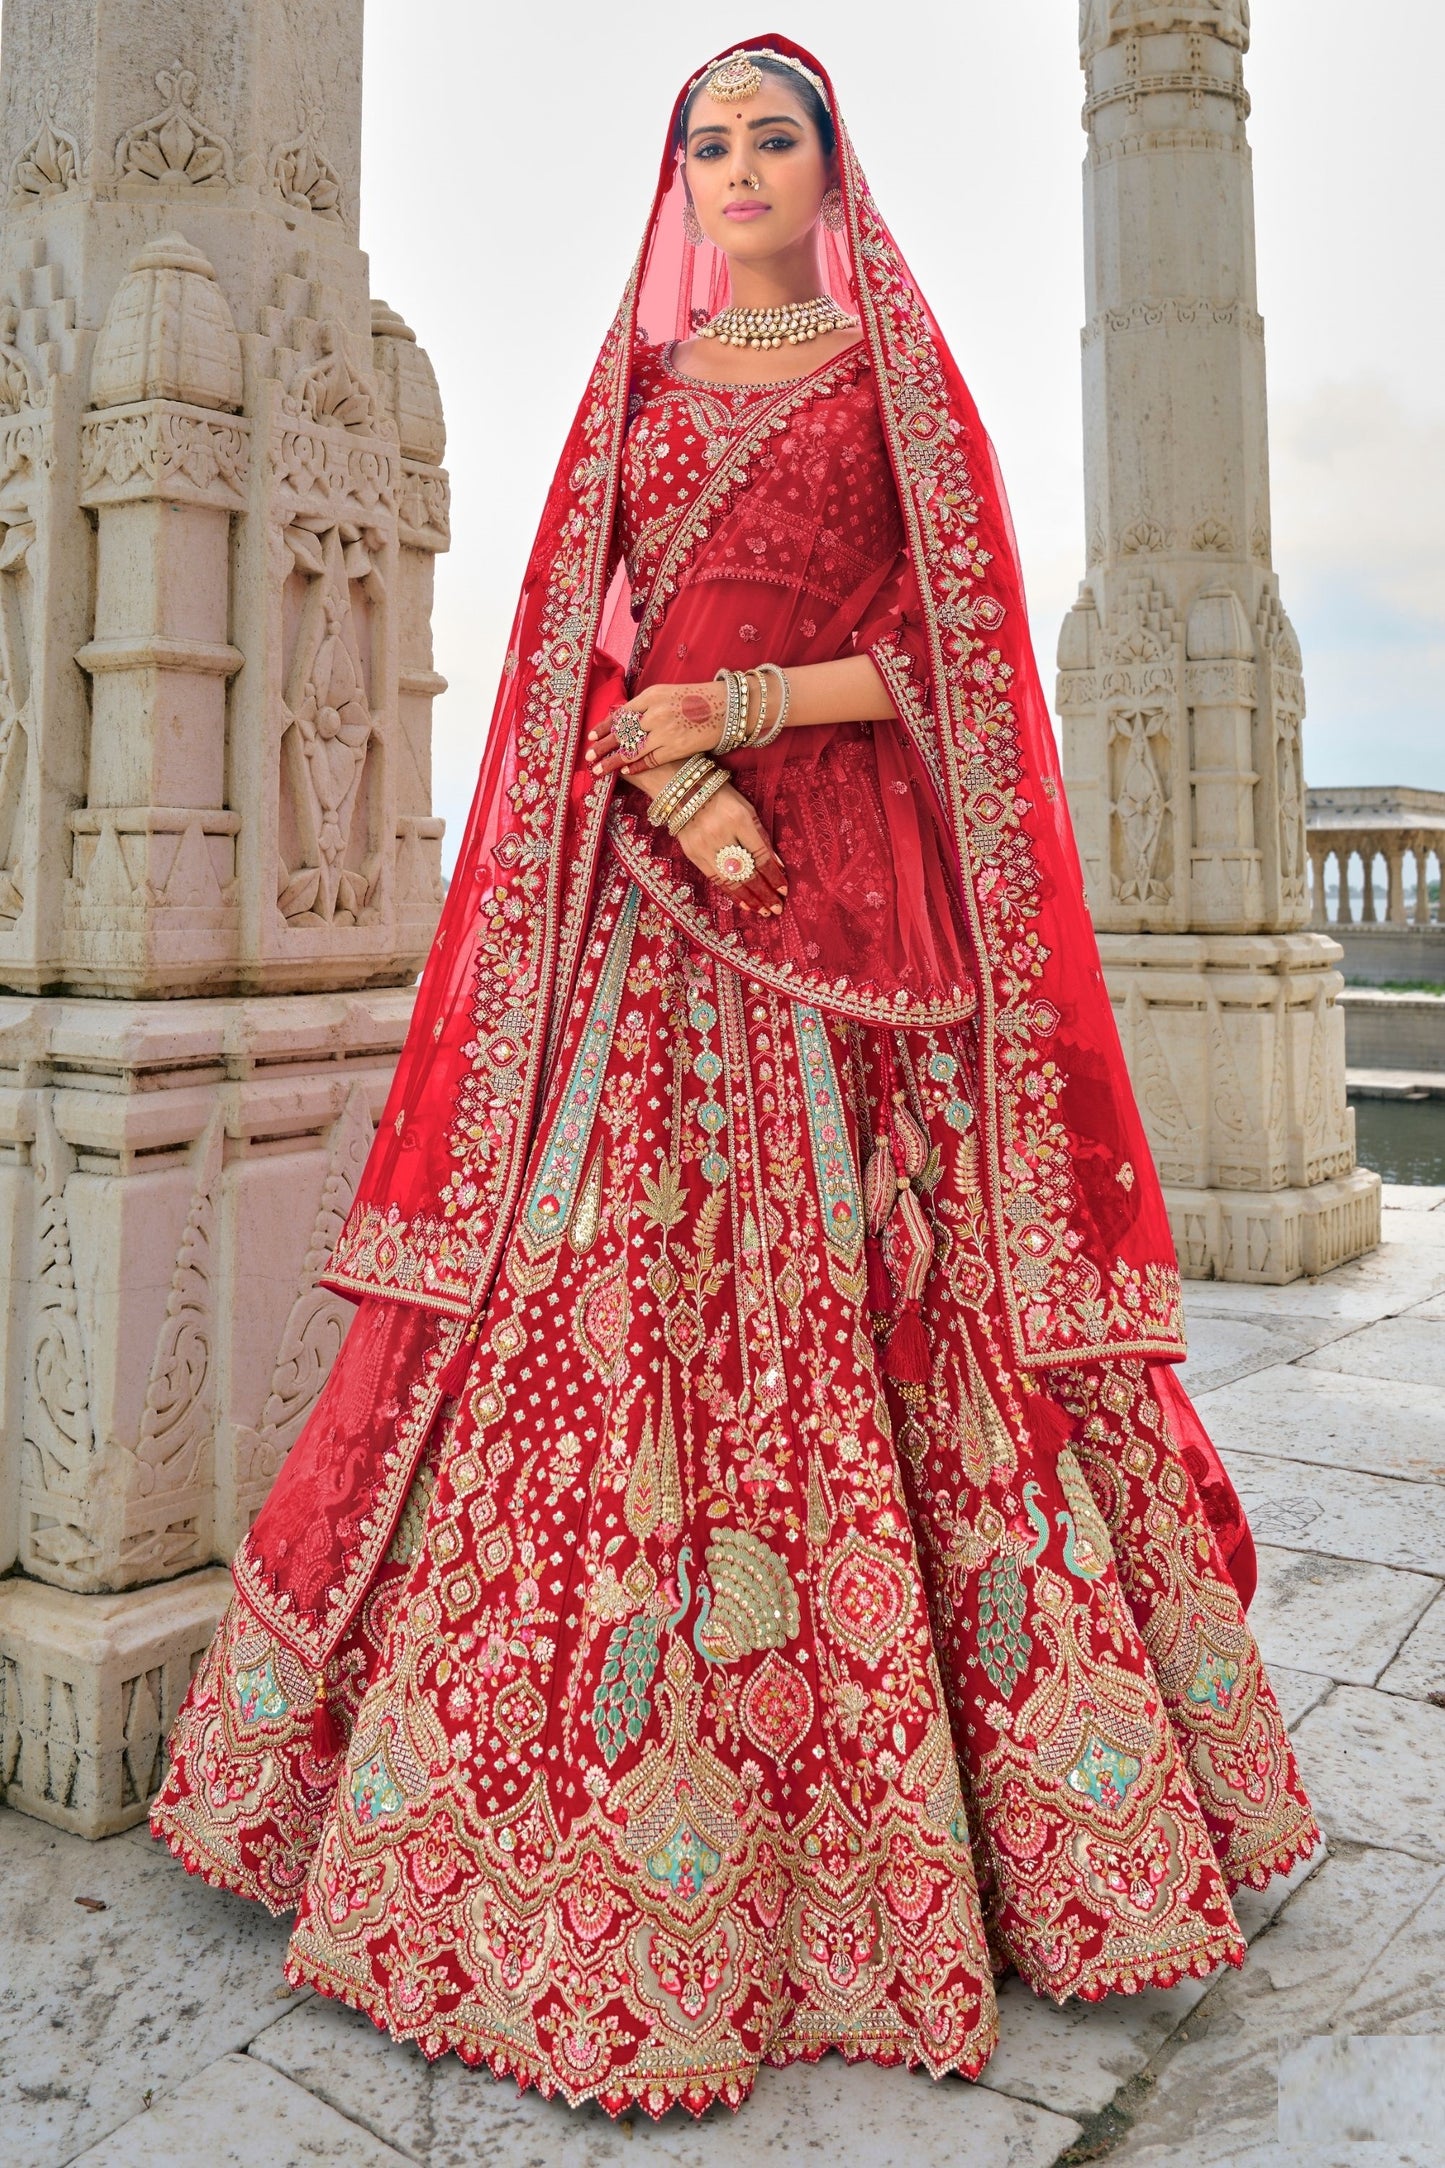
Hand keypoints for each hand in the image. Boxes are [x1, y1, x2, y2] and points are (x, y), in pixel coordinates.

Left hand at [586, 680, 726, 776]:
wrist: (727, 708)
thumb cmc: (697, 700)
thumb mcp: (668, 694)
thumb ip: (646, 706)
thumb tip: (622, 719)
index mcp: (651, 696)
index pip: (621, 714)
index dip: (604, 727)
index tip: (591, 736)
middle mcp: (655, 713)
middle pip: (621, 733)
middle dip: (603, 746)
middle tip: (588, 755)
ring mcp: (664, 732)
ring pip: (631, 749)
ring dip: (612, 761)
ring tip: (599, 769)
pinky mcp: (675, 748)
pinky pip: (649, 760)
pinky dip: (636, 766)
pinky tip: (625, 770)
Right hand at [673, 782, 787, 915]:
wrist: (682, 790)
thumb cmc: (722, 797)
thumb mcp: (746, 808)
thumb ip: (759, 835)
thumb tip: (775, 864)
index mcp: (739, 818)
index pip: (760, 855)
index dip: (773, 875)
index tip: (784, 889)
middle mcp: (721, 834)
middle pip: (746, 871)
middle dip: (764, 893)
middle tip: (776, 908)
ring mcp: (704, 845)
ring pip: (730, 879)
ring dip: (749, 898)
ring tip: (762, 910)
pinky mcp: (692, 853)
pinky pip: (715, 878)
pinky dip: (730, 892)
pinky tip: (743, 902)